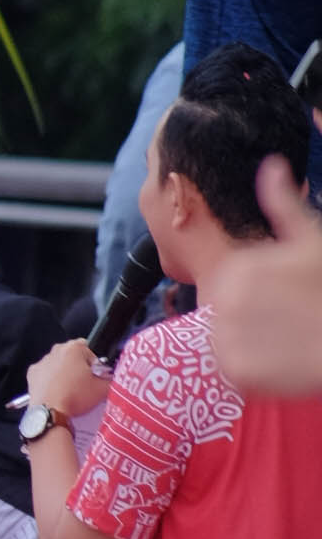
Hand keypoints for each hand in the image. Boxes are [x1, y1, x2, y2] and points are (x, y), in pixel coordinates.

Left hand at [27, 336, 108, 420]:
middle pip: (74, 356)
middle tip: (85, 384)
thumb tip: (113, 378)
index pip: (91, 348)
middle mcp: (56, 350)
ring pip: (59, 364)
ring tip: (71, 391)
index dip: (97, 363)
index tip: (97, 375)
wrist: (50, 413)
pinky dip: (51, 380)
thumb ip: (112, 379)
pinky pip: (46, 374)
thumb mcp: (103, 389)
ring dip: (65, 373)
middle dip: (80, 367)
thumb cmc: (74, 397)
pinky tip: (58, 392)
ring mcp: (42, 362)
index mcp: (74, 348)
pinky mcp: (32, 374)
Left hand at [209, 153, 321, 397]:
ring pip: (226, 342)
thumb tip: (271, 165)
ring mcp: (229, 337)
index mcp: (239, 267)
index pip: (230, 284)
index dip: (259, 293)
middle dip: (252, 317)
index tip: (285, 298)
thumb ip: (284, 204)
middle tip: (287, 323)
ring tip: (286, 341)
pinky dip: (252, 371)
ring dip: (250, 343)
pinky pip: (233, 371)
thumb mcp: (312, 239)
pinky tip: (281, 362)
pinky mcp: (237, 372)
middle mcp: (225, 301)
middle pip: (225, 313)